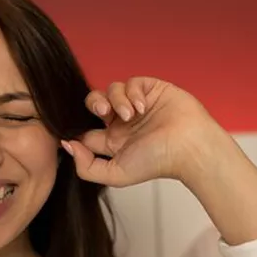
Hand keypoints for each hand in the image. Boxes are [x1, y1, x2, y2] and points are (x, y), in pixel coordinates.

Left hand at [62, 77, 227, 187]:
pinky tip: (142, 107)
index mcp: (114, 142)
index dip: (78, 128)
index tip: (78, 130)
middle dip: (94, 104)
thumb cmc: (158, 162)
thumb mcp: (116, 174)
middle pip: (94, 104)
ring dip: (117, 100)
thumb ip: (87, 167)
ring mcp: (136, 104)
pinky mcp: (150, 90)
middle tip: (103, 112)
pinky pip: (131, 82)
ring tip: (131, 115)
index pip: (86, 130)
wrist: (189, 146)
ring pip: (111, 90)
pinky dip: (133, 93)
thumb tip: (67, 146)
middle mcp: (123, 123)